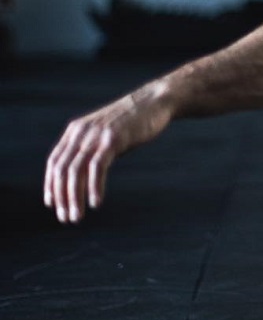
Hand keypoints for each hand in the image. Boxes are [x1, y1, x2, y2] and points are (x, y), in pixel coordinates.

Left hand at [43, 83, 172, 222]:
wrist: (154, 101)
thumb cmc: (131, 122)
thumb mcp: (104, 134)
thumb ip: (91, 150)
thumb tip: (82, 177)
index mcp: (76, 130)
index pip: (55, 161)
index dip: (50, 185)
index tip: (53, 205)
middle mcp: (82, 132)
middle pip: (62, 169)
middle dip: (61, 197)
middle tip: (66, 218)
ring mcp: (97, 134)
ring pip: (76, 170)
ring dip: (74, 197)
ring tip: (77, 216)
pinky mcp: (113, 138)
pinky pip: (97, 167)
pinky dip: (94, 187)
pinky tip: (96, 202)